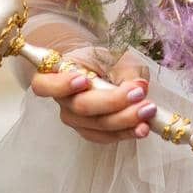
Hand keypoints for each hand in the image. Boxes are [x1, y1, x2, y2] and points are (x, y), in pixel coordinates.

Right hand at [30, 45, 156, 144]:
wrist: (102, 72)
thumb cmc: (103, 61)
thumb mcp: (112, 55)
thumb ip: (123, 70)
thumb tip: (138, 86)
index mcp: (55, 75)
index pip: (44, 85)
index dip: (61, 85)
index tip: (84, 80)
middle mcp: (62, 101)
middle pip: (80, 108)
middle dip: (112, 102)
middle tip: (138, 93)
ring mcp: (75, 120)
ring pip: (97, 126)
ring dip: (125, 119)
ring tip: (148, 110)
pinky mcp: (90, 132)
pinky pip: (106, 137)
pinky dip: (126, 132)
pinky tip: (143, 127)